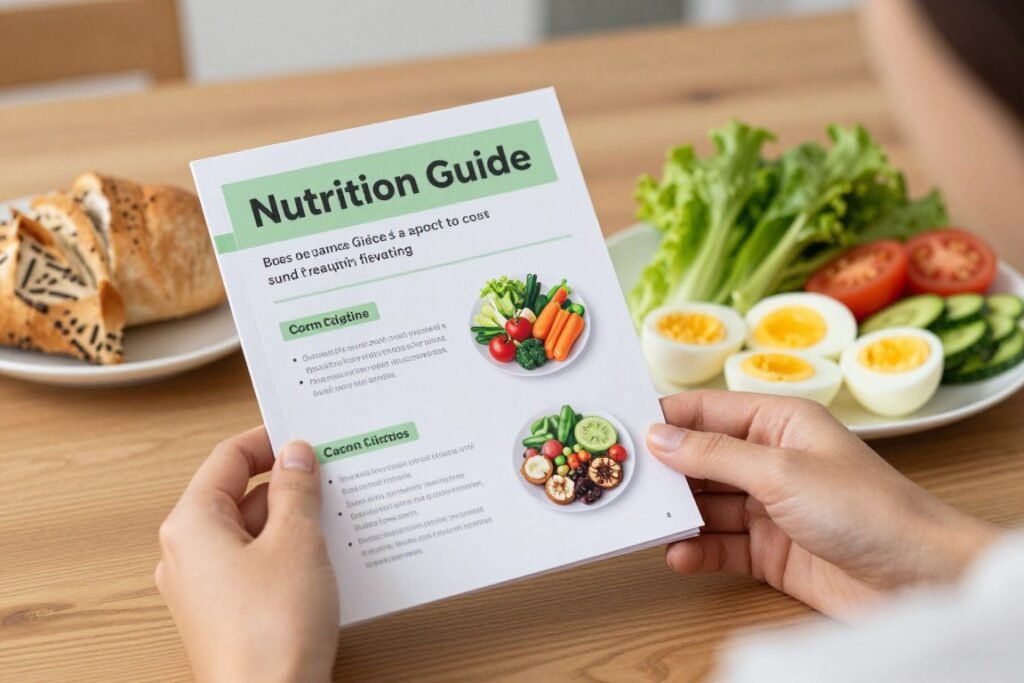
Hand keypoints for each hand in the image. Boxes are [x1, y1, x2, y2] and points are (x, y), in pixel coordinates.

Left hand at [156, 427, 338, 682]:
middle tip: (333, 477)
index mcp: (192, 524)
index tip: (307, 436)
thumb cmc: (273, 629)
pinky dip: (286, 554)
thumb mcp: (297, 541)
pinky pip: (254, 566)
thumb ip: (296, 489)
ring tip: (336, 518)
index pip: (229, 458)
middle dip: (287, 484)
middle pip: (238, 495)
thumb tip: (295, 454)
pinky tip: (323, 559)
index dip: (270, 440)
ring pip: (250, 533)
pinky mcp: (223, 615)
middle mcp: (185, 553)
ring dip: (291, 521)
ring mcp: (202, 588)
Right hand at [647, 390, 999, 617]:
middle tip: (621, 481)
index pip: (706, 411)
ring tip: (642, 521)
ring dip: (677, 514)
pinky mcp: (770, 550)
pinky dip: (698, 550)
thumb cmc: (868, 509)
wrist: (918, 579)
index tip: (618, 428)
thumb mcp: (781, 471)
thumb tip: (660, 435)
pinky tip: (678, 555)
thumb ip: (715, 454)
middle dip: (664, 471)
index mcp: (779, 422)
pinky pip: (721, 545)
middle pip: (700, 459)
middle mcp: (771, 460)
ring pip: (706, 504)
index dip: (663, 418)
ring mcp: (769, 507)